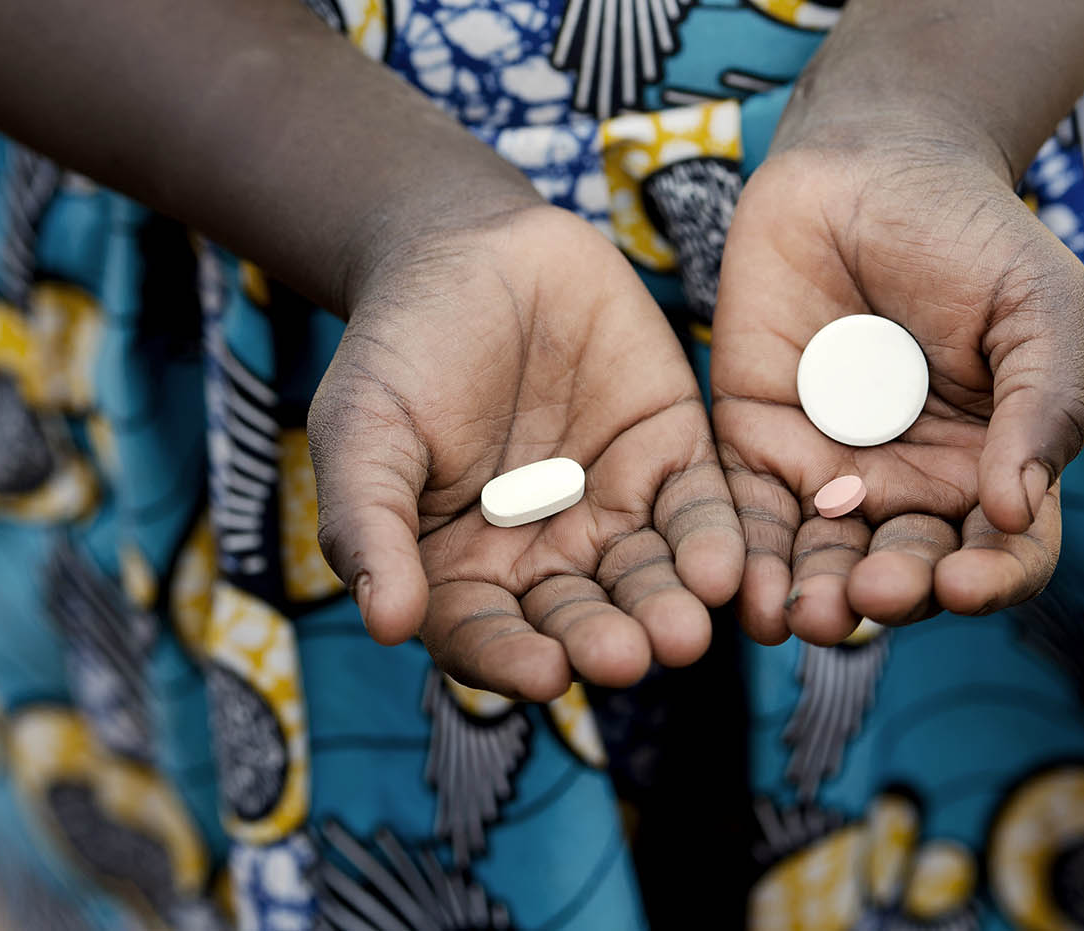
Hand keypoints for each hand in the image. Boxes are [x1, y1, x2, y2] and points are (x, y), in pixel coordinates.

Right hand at [309, 205, 743, 699]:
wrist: (473, 247)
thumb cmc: (400, 346)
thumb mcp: (363, 429)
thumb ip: (368, 522)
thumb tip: (386, 624)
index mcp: (459, 567)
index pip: (485, 633)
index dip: (512, 657)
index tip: (544, 675)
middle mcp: (541, 555)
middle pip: (576, 616)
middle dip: (603, 639)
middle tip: (628, 657)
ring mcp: (610, 508)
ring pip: (644, 577)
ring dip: (666, 608)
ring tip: (684, 630)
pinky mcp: (669, 457)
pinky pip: (697, 511)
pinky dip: (711, 542)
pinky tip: (721, 569)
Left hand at [711, 134, 1083, 645]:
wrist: (867, 167)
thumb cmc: (971, 234)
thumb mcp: (1039, 307)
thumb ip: (1045, 405)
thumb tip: (1017, 511)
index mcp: (992, 467)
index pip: (1004, 554)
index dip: (991, 580)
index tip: (962, 582)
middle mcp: (912, 486)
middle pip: (906, 570)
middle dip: (890, 592)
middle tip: (869, 593)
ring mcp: (830, 469)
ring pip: (823, 560)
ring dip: (813, 597)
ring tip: (803, 615)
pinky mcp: (755, 444)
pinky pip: (749, 513)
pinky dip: (745, 556)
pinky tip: (739, 588)